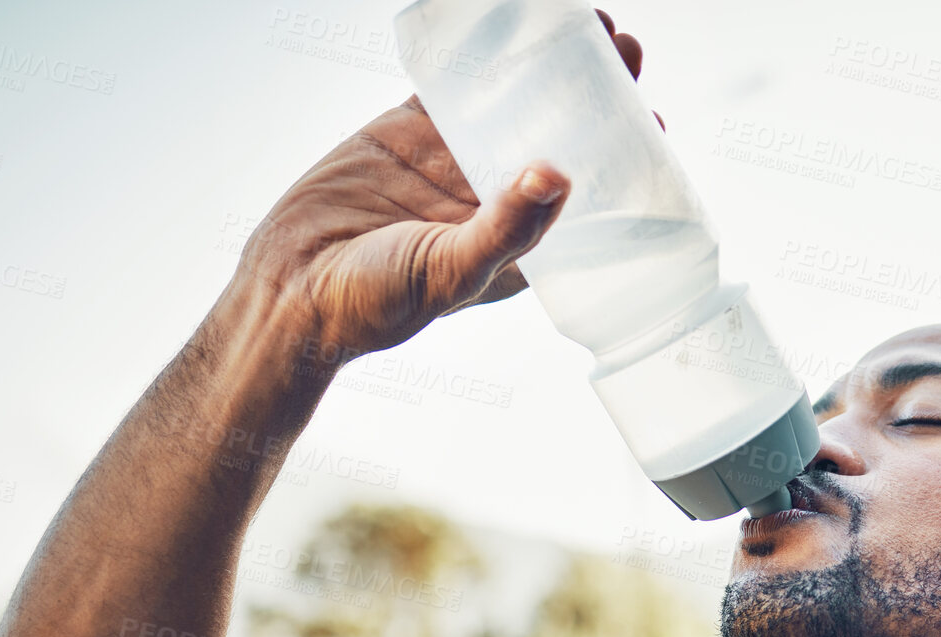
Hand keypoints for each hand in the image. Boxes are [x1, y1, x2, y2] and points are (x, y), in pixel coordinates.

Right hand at [233, 9, 654, 358]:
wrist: (288, 288)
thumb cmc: (377, 304)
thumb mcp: (454, 273)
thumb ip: (507, 228)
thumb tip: (559, 174)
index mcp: (520, 242)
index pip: (587, 194)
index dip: (620, 158)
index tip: (652, 119)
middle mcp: (493, 200)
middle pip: (557, 136)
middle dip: (592, 97)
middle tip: (624, 51)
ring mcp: (450, 162)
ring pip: (511, 103)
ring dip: (545, 67)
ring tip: (585, 25)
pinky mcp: (407, 131)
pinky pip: (451, 85)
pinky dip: (478, 53)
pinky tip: (512, 19)